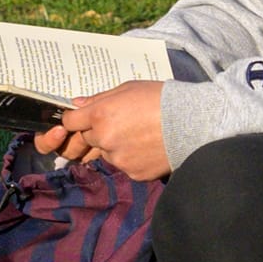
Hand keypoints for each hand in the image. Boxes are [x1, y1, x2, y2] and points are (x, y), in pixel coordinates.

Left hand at [33, 80, 170, 181]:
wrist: (192, 122)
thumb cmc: (161, 98)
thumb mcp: (128, 88)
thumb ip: (100, 98)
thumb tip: (77, 104)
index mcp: (100, 114)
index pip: (70, 121)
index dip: (75, 119)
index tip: (82, 118)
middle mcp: (104, 139)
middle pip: (86, 139)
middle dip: (96, 132)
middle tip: (119, 124)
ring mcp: (118, 159)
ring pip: (106, 153)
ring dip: (114, 146)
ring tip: (138, 135)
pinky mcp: (132, 173)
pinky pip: (123, 165)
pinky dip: (131, 158)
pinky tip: (146, 147)